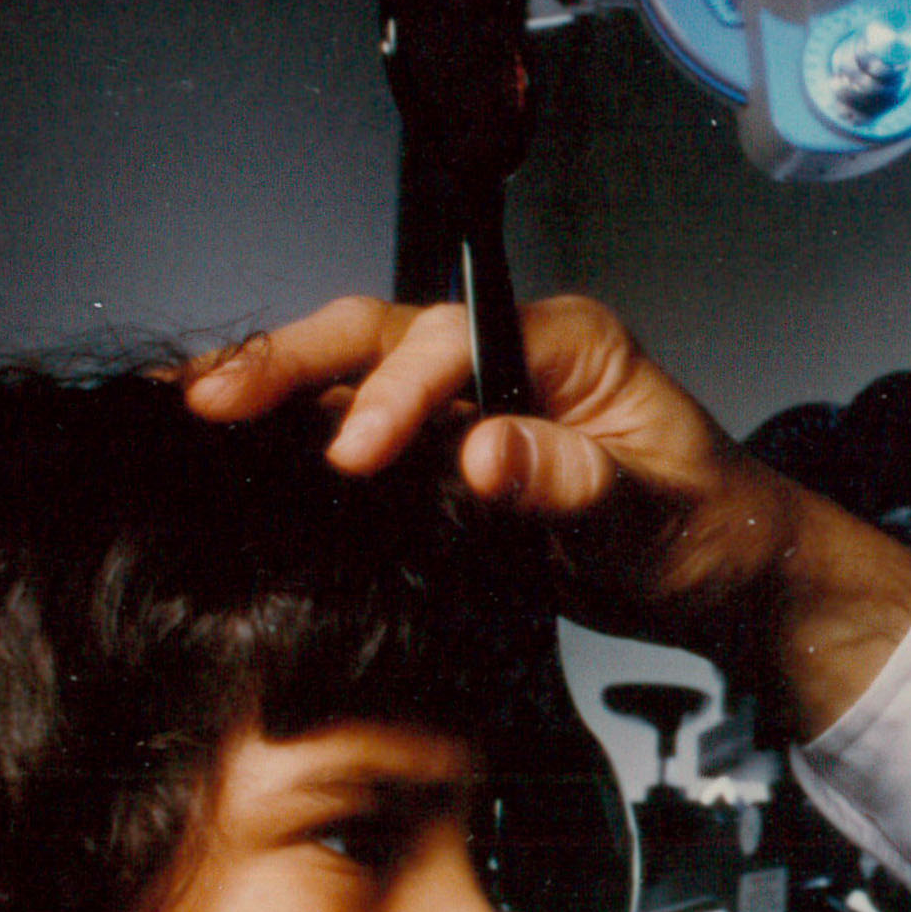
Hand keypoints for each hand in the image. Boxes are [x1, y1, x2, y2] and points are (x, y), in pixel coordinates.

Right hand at [184, 295, 910, 730]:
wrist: (728, 576)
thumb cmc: (712, 532)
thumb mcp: (657, 517)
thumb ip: (576, 483)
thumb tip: (487, 453)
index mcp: (567, 343)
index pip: (454, 341)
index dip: (395, 393)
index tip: (357, 456)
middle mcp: (509, 358)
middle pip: (381, 334)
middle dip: (293, 362)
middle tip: (210, 400)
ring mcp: (472, 403)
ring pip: (355, 374)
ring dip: (273, 391)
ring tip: (182, 407)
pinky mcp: (447, 455)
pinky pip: (360, 431)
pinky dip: (293, 437)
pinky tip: (227, 451)